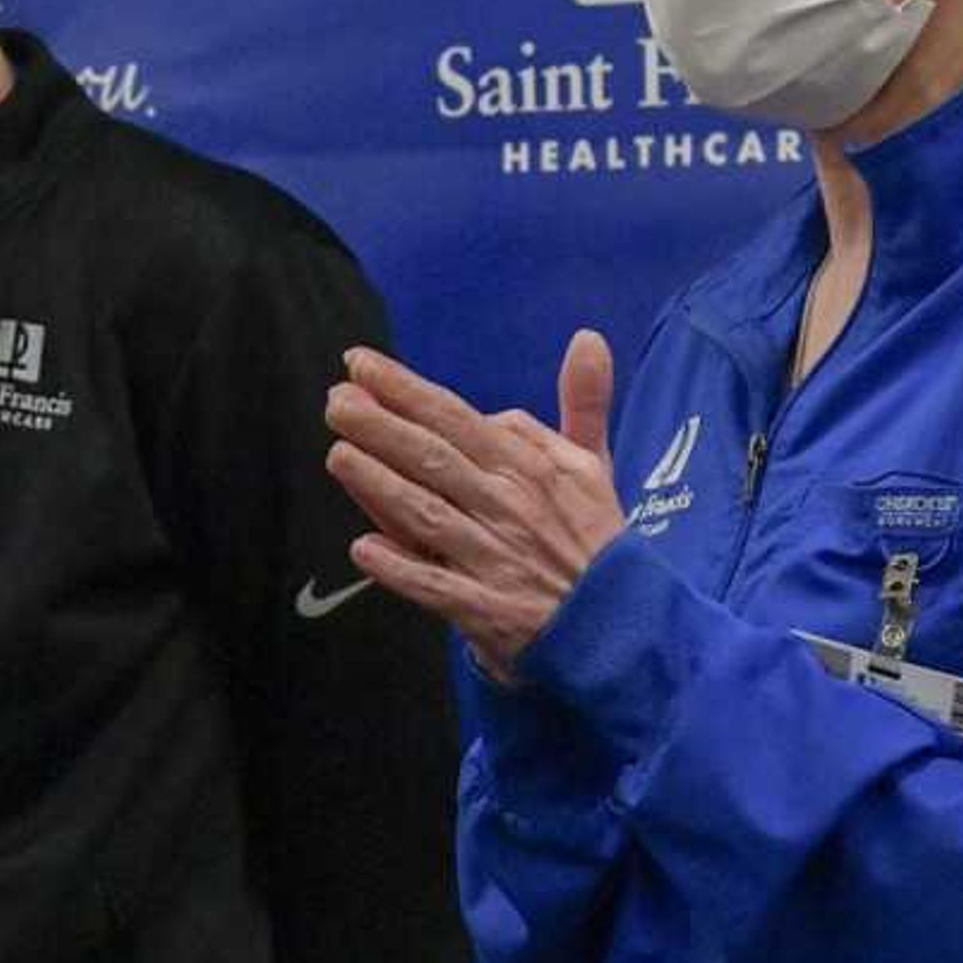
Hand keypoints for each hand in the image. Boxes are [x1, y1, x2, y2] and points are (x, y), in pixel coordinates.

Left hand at [322, 332, 625, 678]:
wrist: (625, 624)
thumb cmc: (594, 541)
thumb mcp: (595, 466)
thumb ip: (583, 402)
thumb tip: (586, 338)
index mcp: (529, 468)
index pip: (458, 419)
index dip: (407, 391)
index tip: (361, 365)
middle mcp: (508, 507)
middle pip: (435, 459)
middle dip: (381, 428)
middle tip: (336, 403)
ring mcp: (495, 560)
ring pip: (430, 516)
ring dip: (381, 486)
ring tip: (338, 456)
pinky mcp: (487, 610)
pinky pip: (437, 587)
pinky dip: (402, 569)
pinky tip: (364, 549)